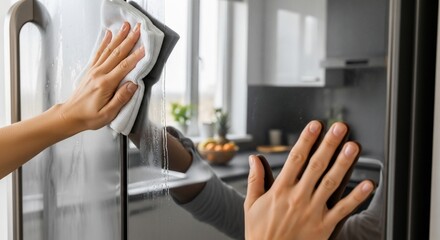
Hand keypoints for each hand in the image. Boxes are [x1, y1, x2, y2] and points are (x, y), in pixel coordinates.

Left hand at [58, 22, 144, 132]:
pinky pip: (99, 53)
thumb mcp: (108, 113)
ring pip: (109, 50)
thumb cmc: (89, 117)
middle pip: (117, 53)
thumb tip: (133, 85)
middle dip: (129, 40)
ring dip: (119, 37)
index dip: (135, 57)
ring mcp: (94, 70)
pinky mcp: (91, 70)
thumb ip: (121, 98)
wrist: (70, 115)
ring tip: (126, 27)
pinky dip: (104, 42)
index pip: (123, 67)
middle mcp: (99, 74)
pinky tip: (109, 34)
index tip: (145, 48)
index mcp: (105, 84)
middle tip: (138, 30)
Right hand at [244, 121, 373, 239]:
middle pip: (316, 165)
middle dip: (329, 144)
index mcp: (280, 190)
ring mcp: (312, 211)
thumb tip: (255, 159)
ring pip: (330, 182)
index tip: (315, 126)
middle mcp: (297, 197)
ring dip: (343, 164)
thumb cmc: (260, 232)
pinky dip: (357, 197)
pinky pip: (343, 209)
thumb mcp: (251, 204)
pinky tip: (368, 184)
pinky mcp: (323, 226)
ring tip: (353, 147)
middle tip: (339, 128)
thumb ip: (255, 179)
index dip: (306, 140)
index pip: (295, 159)